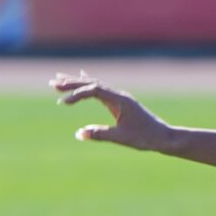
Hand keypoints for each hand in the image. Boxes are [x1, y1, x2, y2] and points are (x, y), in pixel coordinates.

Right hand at [50, 71, 171, 150]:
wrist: (163, 137)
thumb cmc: (145, 138)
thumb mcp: (121, 138)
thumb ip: (100, 134)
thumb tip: (79, 133)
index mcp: (120, 100)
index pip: (94, 90)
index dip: (77, 94)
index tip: (64, 103)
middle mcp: (119, 95)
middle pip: (92, 83)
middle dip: (72, 83)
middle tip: (53, 83)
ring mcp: (119, 98)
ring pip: (95, 85)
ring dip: (77, 83)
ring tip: (59, 80)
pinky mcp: (120, 103)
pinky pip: (101, 90)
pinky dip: (89, 84)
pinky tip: (83, 77)